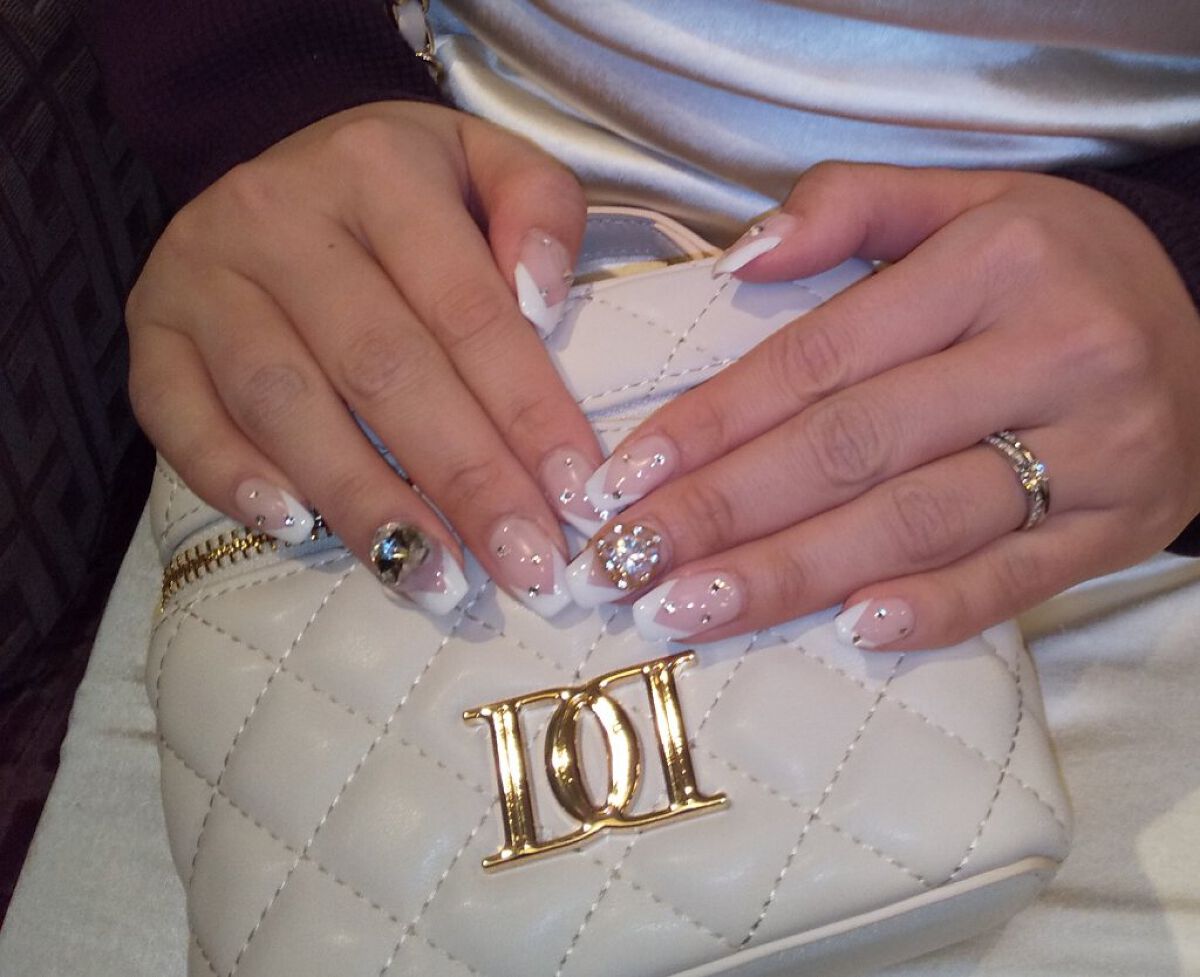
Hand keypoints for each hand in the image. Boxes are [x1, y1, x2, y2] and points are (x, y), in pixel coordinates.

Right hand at [128, 101, 605, 615]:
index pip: (469, 310)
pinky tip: (295, 528)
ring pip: (285, 404)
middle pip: (383, 369)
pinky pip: (176, 413)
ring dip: (362, 502)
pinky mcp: (150, 327)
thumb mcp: (490, 163)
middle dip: (464, 481)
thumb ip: (541, 208)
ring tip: (433, 580)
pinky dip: (232, 477)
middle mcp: (278, 216)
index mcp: (379, 169)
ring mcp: (201, 274)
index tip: (575, 497)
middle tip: (524, 567)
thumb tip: (544, 300)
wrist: (282, 169)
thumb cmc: (407, 189)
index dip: (527, 411)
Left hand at [565, 162, 1199, 647]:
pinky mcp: (1119, 527)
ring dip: (793, 573)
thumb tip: (737, 261)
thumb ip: (850, 207)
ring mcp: (1096, 450)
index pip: (819, 357)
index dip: (712, 422)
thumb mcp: (969, 203)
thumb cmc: (1060, 270)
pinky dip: (934, 609)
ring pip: (917, 522)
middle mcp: (1051, 354)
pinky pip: (1018, 579)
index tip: (625, 478)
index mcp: (994, 264)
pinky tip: (847, 631)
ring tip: (690, 607)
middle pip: (852, 449)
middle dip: (723, 512)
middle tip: (626, 562)